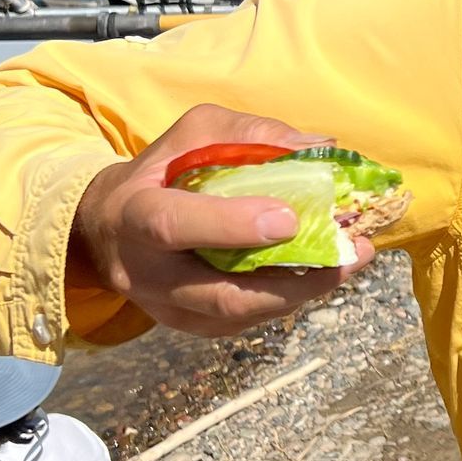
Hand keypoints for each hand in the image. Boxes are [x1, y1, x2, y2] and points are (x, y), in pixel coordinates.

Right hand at [69, 104, 372, 337]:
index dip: (230, 225)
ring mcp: (167, 308)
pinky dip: (287, 299)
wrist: (109, 229)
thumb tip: (321, 146)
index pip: (174, 225)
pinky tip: (321, 275)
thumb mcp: (194, 134)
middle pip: (220, 295)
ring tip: (352, 262)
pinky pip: (244, 322)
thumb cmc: (161, 171)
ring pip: (240, 316)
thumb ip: (251, 136)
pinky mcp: (189, 326)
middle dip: (293, 281)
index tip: (288, 219)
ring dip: (303, 293)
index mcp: (135, 213)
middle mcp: (146, 273)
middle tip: (350, 254)